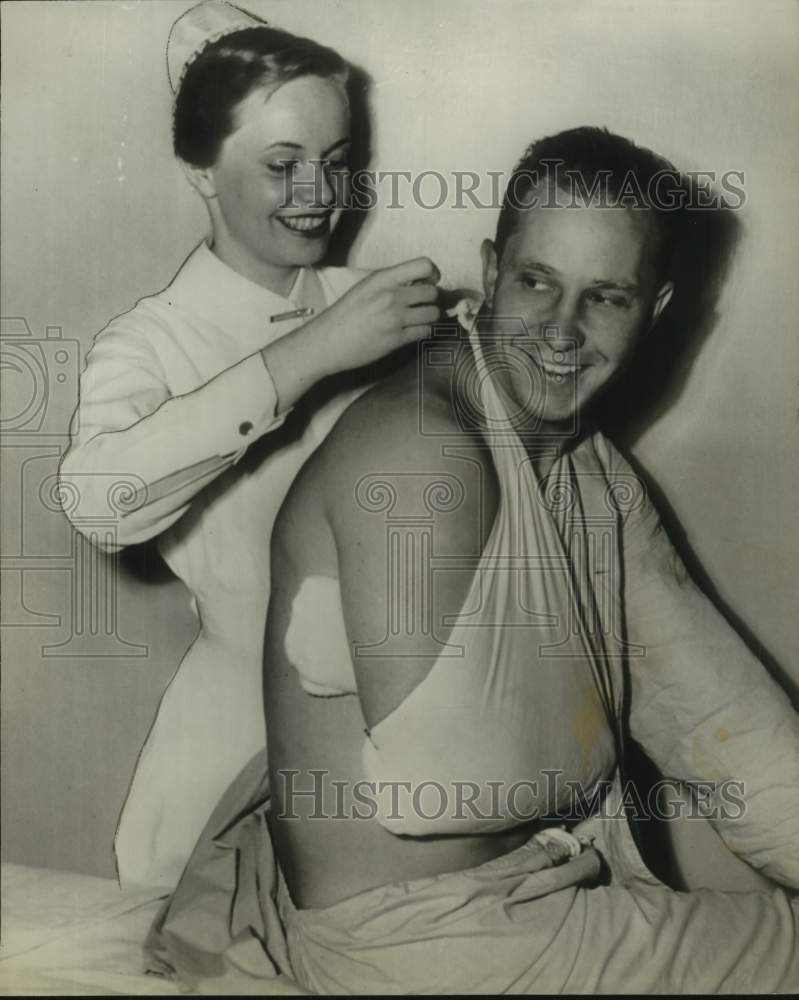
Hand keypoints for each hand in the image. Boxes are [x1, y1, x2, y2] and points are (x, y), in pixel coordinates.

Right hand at [310, 256, 441, 375]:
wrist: (327, 341)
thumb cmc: (344, 315)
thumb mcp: (365, 288)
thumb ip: (389, 282)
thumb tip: (418, 282)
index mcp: (382, 278)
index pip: (424, 265)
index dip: (433, 273)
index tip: (429, 282)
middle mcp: (391, 296)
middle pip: (432, 292)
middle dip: (432, 299)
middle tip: (423, 304)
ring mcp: (395, 318)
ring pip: (433, 313)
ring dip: (430, 317)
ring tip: (419, 319)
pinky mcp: (397, 339)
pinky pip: (425, 332)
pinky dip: (423, 331)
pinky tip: (413, 331)